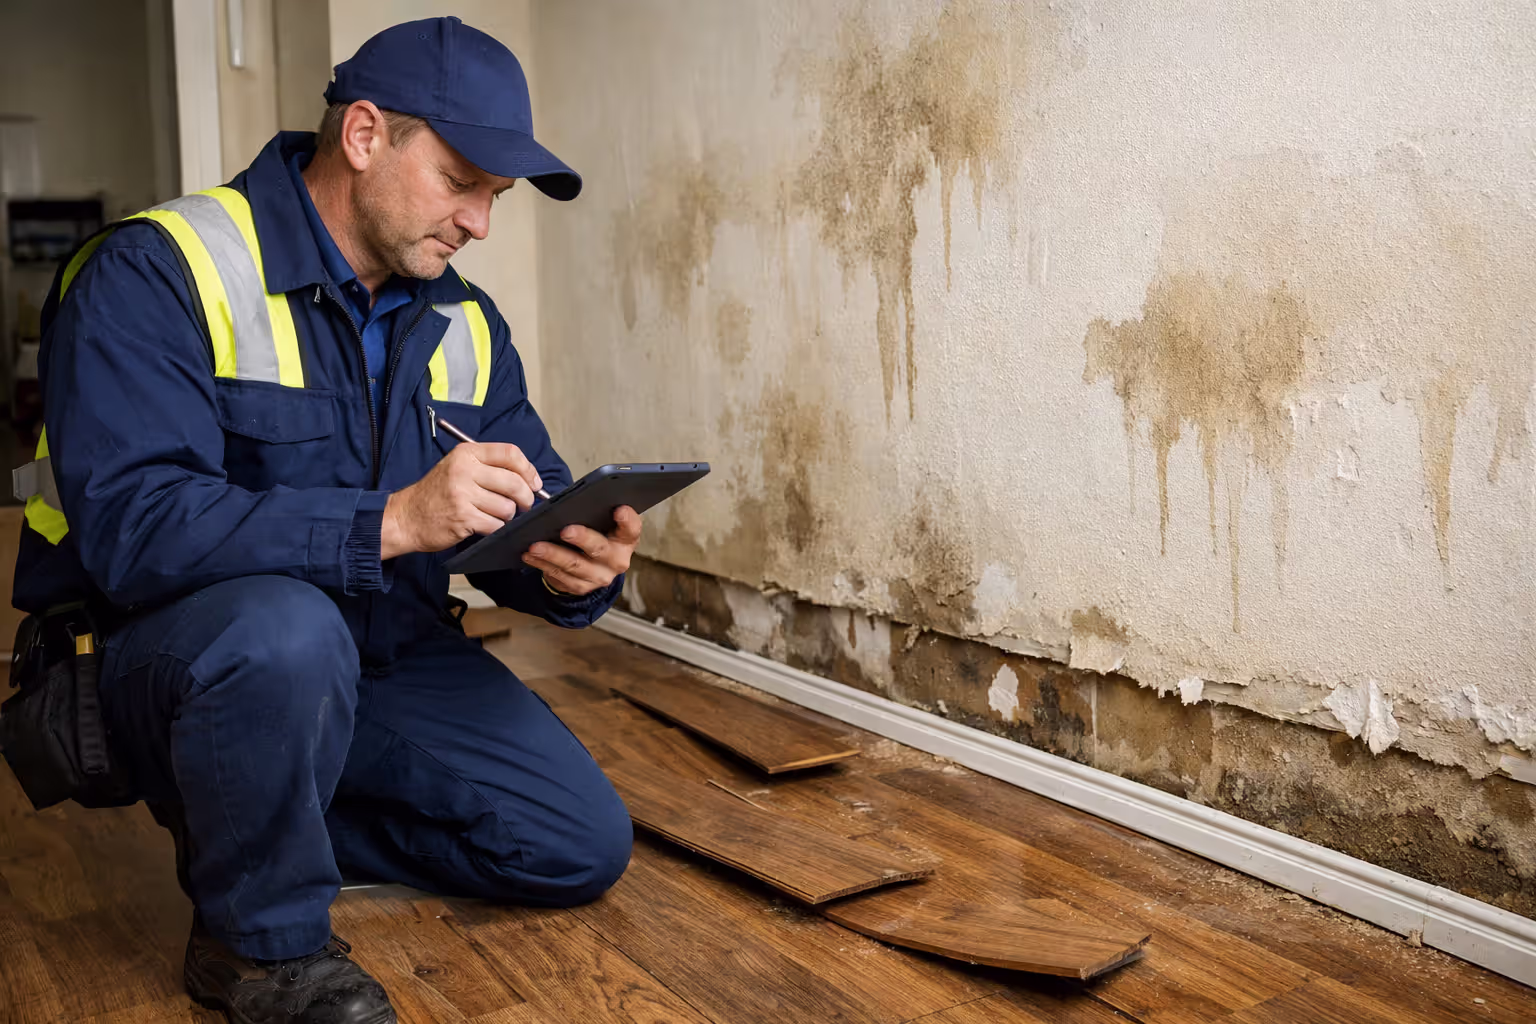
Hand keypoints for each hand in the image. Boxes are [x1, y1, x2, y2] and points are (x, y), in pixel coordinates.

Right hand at [381, 442, 542, 558]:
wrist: (406, 517)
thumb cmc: (437, 494)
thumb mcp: (458, 468)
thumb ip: (489, 468)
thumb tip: (530, 480)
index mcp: (467, 453)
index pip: (510, 453)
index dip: (529, 469)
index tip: (534, 483)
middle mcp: (465, 470)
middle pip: (514, 482)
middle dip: (525, 498)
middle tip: (523, 505)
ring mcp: (463, 494)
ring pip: (507, 507)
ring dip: (506, 516)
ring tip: (492, 515)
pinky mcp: (463, 517)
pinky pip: (496, 524)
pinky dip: (495, 528)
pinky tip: (483, 525)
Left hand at [521, 506, 641, 596]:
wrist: (593, 567)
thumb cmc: (596, 535)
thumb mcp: (602, 524)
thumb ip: (595, 513)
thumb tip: (570, 501)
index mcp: (625, 540)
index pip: (632, 529)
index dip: (627, 520)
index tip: (619, 509)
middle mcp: (617, 561)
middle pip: (600, 549)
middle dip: (582, 539)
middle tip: (566, 530)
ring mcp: (600, 577)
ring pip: (574, 565)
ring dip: (552, 555)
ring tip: (535, 546)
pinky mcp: (582, 587)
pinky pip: (560, 577)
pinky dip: (542, 565)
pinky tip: (530, 556)